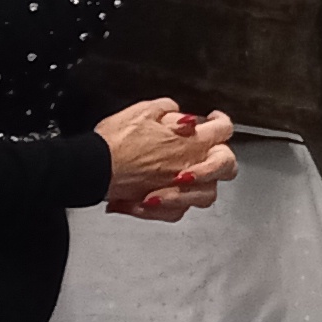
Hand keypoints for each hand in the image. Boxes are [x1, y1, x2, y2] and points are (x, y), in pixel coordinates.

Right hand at [98, 101, 236, 218]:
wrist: (94, 169)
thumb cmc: (115, 143)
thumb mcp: (142, 112)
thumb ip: (167, 110)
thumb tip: (178, 114)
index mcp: (192, 142)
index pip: (223, 129)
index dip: (221, 122)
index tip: (214, 122)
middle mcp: (191, 167)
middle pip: (227, 165)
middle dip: (218, 158)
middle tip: (201, 153)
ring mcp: (180, 190)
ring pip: (207, 194)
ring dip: (195, 185)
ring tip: (175, 178)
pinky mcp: (164, 209)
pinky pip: (178, 211)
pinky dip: (170, 205)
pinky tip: (156, 196)